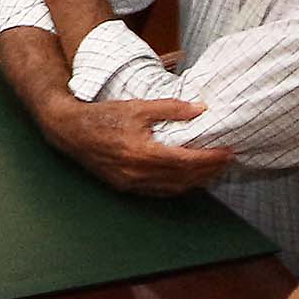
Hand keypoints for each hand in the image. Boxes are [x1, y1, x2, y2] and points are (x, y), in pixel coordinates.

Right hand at [48, 97, 234, 195]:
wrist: (71, 130)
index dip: (210, 159)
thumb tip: (200, 109)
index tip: (227, 152)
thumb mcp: (139, 106)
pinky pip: (158, 191)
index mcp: (143, 152)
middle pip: (183, 178)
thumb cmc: (104, 116)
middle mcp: (138, 172)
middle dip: (208, 171)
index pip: (186, 161)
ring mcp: (131, 183)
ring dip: (196, 181)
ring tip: (212, 170)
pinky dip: (177, 186)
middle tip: (226, 161)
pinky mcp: (125, 186)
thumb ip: (171, 108)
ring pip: (173, 188)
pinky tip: (187, 179)